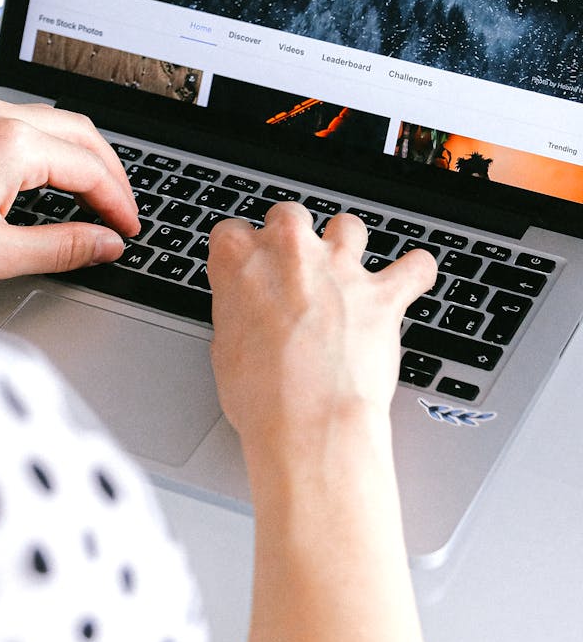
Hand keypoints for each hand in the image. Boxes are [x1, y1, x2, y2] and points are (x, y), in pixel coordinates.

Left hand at [0, 95, 139, 291]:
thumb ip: (63, 246)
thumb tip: (104, 243)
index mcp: (11, 143)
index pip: (90, 168)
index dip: (118, 203)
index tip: (128, 229)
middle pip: (80, 134)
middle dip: (109, 173)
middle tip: (122, 212)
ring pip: (51, 124)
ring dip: (80, 157)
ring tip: (92, 197)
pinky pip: (21, 124)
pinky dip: (48, 149)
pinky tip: (47, 178)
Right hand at [208, 204, 436, 641]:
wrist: (308, 425)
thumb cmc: (261, 399)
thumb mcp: (225, 350)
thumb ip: (238, 312)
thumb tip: (247, 315)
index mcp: (240, 261)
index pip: (232, 231)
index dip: (242, 252)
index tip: (248, 269)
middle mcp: (290, 253)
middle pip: (290, 215)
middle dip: (292, 234)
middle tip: (293, 265)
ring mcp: (339, 269)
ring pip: (347, 227)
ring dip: (347, 244)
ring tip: (347, 268)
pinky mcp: (381, 294)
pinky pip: (414, 267)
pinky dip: (416, 272)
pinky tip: (414, 276)